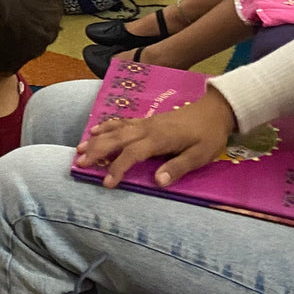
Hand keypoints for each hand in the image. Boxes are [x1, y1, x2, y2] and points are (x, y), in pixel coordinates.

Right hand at [76, 86, 235, 187]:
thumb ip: (178, 168)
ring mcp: (144, 123)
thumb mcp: (199, 156)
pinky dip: (106, 126)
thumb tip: (157, 182)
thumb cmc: (208, 136)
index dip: (117, 168)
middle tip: (79, 162)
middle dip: (97, 150)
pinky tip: (96, 130)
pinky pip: (121, 122)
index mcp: (158, 139)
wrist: (213, 111)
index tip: (107, 183)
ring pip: (115, 129)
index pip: (132, 154)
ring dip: (97, 139)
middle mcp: (146, 129)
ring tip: (80, 147)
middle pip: (116, 139)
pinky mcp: (146, 121)